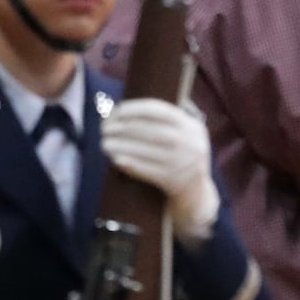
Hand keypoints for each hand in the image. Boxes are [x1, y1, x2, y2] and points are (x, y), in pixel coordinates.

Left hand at [101, 98, 217, 245]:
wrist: (196, 193)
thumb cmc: (181, 155)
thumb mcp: (186, 134)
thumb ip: (166, 118)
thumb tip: (124, 106)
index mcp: (192, 126)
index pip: (159, 110)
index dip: (134, 108)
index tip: (116, 110)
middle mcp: (190, 143)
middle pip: (148, 130)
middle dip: (121, 128)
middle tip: (104, 129)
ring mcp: (182, 163)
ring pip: (144, 150)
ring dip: (120, 145)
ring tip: (104, 143)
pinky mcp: (172, 181)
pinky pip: (145, 169)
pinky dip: (128, 163)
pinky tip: (115, 158)